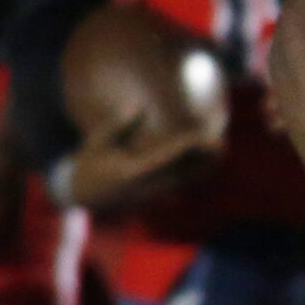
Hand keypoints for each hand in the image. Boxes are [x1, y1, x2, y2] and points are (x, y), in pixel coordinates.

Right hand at [66, 118, 223, 216]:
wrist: (81, 198)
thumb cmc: (88, 165)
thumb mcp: (96, 142)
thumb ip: (118, 125)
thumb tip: (139, 106)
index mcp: (132, 172)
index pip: (166, 157)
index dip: (187, 147)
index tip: (203, 136)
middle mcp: (146, 186)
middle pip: (182, 172)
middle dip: (203, 159)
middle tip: (223, 143)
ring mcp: (150, 195)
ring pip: (184, 181)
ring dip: (204, 167)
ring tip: (222, 150)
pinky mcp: (153, 198)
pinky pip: (179, 186)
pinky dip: (195, 174)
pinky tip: (208, 163)